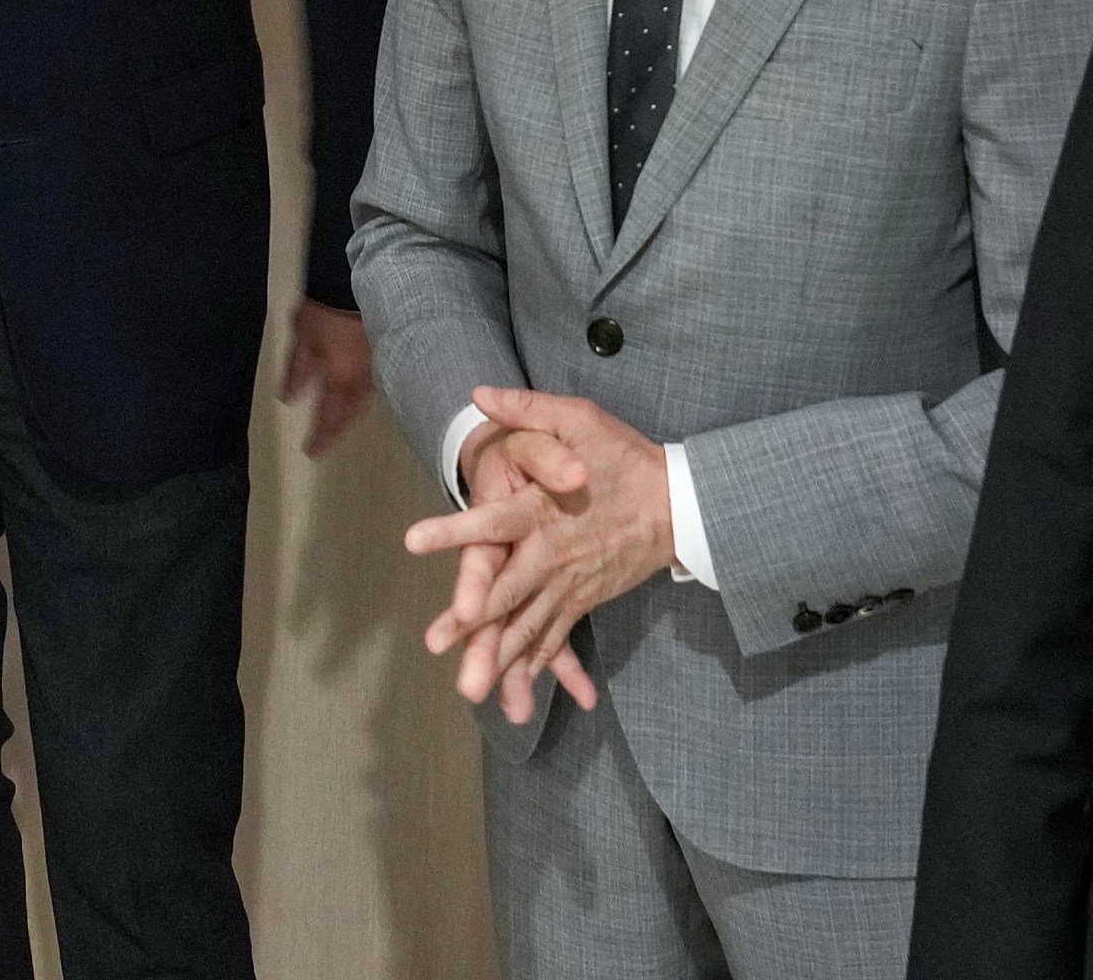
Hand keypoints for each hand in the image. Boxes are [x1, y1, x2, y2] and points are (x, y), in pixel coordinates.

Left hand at [276, 299, 375, 458]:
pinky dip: (368, 390)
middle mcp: (366, 378)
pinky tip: (363, 390)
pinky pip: (379, 378)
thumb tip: (288, 397)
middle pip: (351, 412)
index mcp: (342, 377)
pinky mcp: (389, 349)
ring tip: (342, 420)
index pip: (330, 416)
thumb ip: (297, 368)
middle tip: (326, 443)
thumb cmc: (327, 307)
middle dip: (338, 429)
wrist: (361, 278)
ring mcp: (381, 364)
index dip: (321, 436)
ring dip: (353, 411)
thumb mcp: (304, 335)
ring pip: (367, 397)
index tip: (311, 452)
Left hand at [405, 387, 674, 721]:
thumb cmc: (624, 457)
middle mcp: (551, 555)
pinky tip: (514, 699)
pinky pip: (555, 641)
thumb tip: (479, 394)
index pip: (492, 522)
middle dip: (471, 621)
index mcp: (543, 511)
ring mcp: (568, 586)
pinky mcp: (581, 602)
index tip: (413, 540)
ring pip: (527, 628)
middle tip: (436, 643)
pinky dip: (535, 670)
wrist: (679, 504)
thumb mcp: (580, 418)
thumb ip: (527, 408)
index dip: (454, 529)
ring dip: (499, 657)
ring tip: (470, 687)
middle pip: (505, 592)